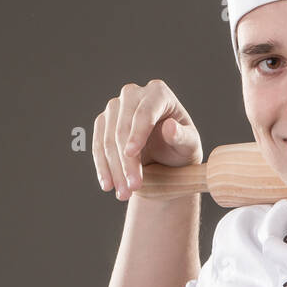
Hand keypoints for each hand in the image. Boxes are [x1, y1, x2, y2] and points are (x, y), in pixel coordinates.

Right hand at [92, 80, 203, 200]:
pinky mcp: (103, 122)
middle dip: (126, 160)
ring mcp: (116, 107)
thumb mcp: (189, 145)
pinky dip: (102, 167)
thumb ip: (182, 136)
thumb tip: (170, 127)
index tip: (131, 154)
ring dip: (113, 168)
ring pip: (108, 138)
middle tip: (133, 187)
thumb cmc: (182, 147)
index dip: (137, 133)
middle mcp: (134, 94)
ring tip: (123, 193)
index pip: (145, 111)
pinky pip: (98, 145)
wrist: (166, 157)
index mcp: (159, 93)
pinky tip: (108, 184)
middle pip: (123, 126)